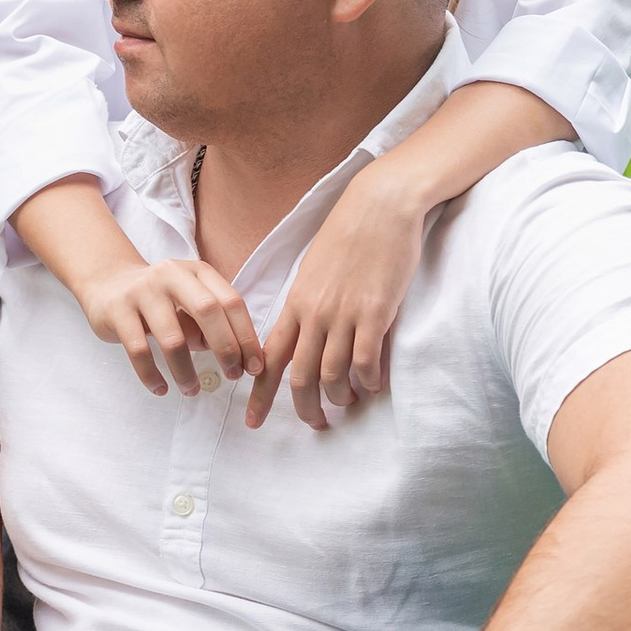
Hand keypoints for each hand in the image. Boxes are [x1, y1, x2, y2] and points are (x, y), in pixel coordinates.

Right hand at [78, 251, 263, 399]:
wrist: (107, 285)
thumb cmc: (160, 301)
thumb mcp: (189, 303)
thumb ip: (212, 325)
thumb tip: (237, 359)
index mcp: (197, 272)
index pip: (231, 302)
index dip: (246, 336)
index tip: (254, 367)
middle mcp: (171, 274)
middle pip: (207, 312)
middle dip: (225, 349)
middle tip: (233, 376)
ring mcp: (142, 291)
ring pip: (172, 338)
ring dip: (186, 371)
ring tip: (191, 390)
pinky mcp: (117, 310)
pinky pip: (138, 350)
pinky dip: (152, 375)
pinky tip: (160, 389)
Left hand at [247, 162, 431, 431]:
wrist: (379, 206)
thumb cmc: (348, 234)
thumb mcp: (314, 270)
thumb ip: (306, 304)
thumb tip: (302, 331)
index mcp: (295, 303)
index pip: (270, 359)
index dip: (259, 395)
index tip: (252, 422)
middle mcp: (314, 314)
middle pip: (299, 377)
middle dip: (304, 408)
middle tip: (315, 424)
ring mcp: (344, 314)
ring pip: (332, 374)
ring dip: (339, 397)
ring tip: (348, 403)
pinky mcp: (374, 313)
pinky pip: (366, 361)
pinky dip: (368, 381)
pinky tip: (373, 384)